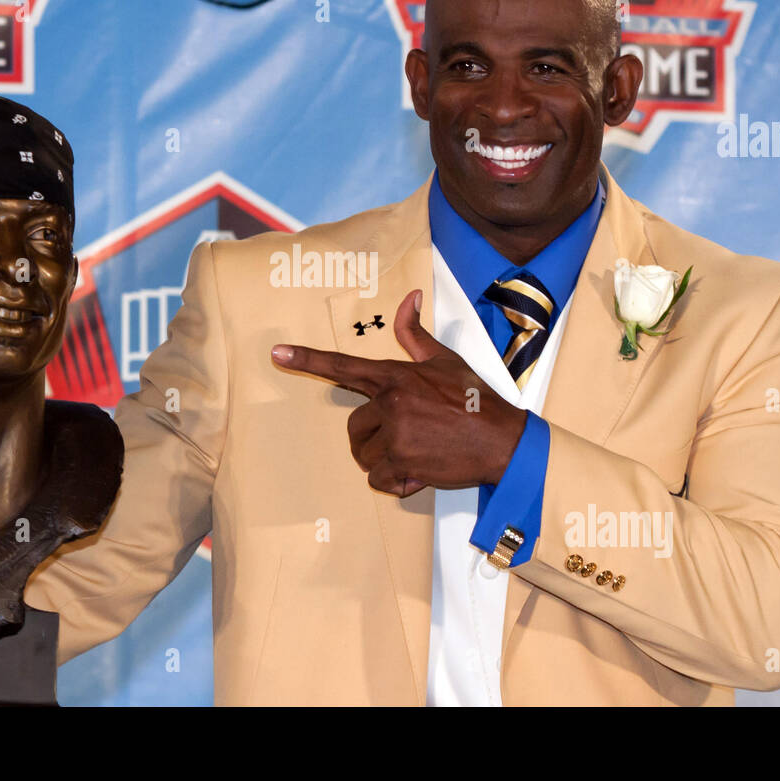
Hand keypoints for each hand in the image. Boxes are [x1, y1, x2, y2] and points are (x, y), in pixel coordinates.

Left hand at [272, 289, 526, 497]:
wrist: (502, 439)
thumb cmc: (475, 398)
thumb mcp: (445, 360)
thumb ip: (415, 335)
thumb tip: (409, 298)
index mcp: (396, 375)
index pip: (343, 365)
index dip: (307, 358)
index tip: (277, 353)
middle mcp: (391, 403)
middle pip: (353, 426)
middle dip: (373, 437)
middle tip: (404, 437)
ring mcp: (396, 435)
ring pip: (364, 456)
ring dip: (383, 461)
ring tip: (415, 453)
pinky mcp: (404, 464)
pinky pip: (379, 479)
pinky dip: (395, 482)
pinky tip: (419, 472)